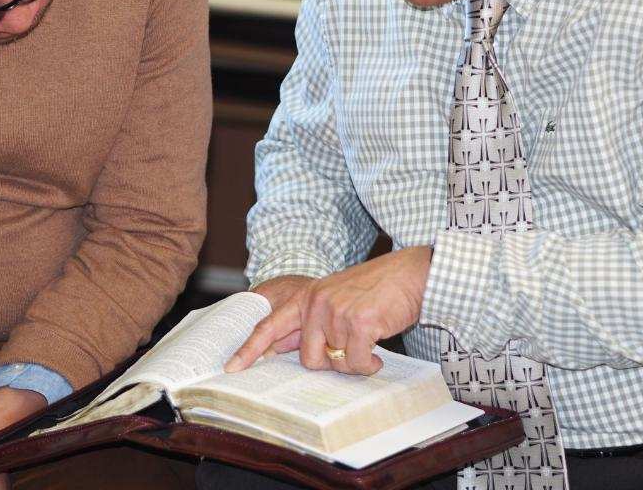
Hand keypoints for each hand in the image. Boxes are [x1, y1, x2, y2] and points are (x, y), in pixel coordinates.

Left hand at [226, 247, 432, 375]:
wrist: (411, 274)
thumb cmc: (377, 290)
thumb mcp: (336, 299)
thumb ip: (310, 321)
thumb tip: (281, 346)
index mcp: (307, 296)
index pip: (270, 326)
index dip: (249, 349)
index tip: (231, 368)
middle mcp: (316, 302)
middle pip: (310, 359)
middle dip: (332, 362)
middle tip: (352, 349)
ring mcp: (336, 312)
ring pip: (338, 362)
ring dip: (357, 359)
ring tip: (371, 338)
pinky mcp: (359, 323)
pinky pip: (358, 362)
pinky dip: (370, 362)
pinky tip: (380, 347)